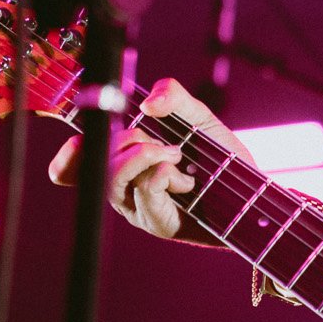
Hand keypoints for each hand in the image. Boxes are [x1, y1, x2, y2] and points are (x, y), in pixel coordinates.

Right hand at [47, 78, 255, 240]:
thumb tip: (149, 104)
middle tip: (161, 142)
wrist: (255, 189)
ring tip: (175, 153)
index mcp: (124, 164)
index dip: (68, 158)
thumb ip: (173, 97)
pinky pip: (145, 193)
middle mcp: (124, 189)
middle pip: (94, 166)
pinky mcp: (159, 224)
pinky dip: (162, 176)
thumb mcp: (199, 117)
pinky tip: (184, 176)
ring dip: (143, 157)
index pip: (74, 168)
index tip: (77, 142)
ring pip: (115, 179)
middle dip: (123, 142)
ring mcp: (139, 209)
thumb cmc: (222, 158)